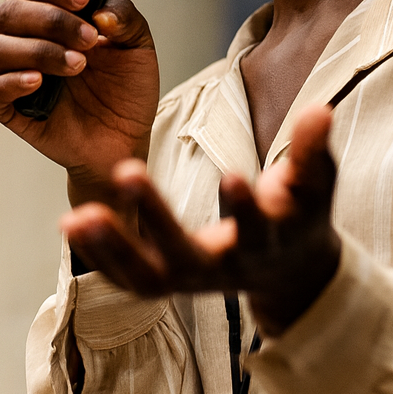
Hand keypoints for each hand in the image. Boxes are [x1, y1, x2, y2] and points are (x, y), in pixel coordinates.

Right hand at [0, 0, 159, 203]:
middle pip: (9, 13)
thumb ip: (125, 18)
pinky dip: (8, 83)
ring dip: (37, 51)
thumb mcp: (138, 47)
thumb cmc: (126, 89)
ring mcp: (15, 75)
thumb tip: (100, 10)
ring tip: (76, 65)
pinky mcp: (11, 110)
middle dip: (51, 20)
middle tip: (88, 41)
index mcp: (48, 19)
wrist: (127, 137)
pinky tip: (38, 82)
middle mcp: (25, 42)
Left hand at [60, 104, 341, 333]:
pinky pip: (128, 279)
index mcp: (266, 242)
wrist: (288, 272)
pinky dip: (100, 257)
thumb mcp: (314, 184)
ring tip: (77, 214)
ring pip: (148, 277)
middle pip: (188, 256)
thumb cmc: (298, 215)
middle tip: (128, 172)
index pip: (257, 228)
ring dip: (112, 247)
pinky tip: (72, 224)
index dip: (247, 206)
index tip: (233, 175)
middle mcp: (225, 269)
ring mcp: (193, 283)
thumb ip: (312, 151)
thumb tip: (320, 109)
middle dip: (158, 218)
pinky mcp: (169, 284)